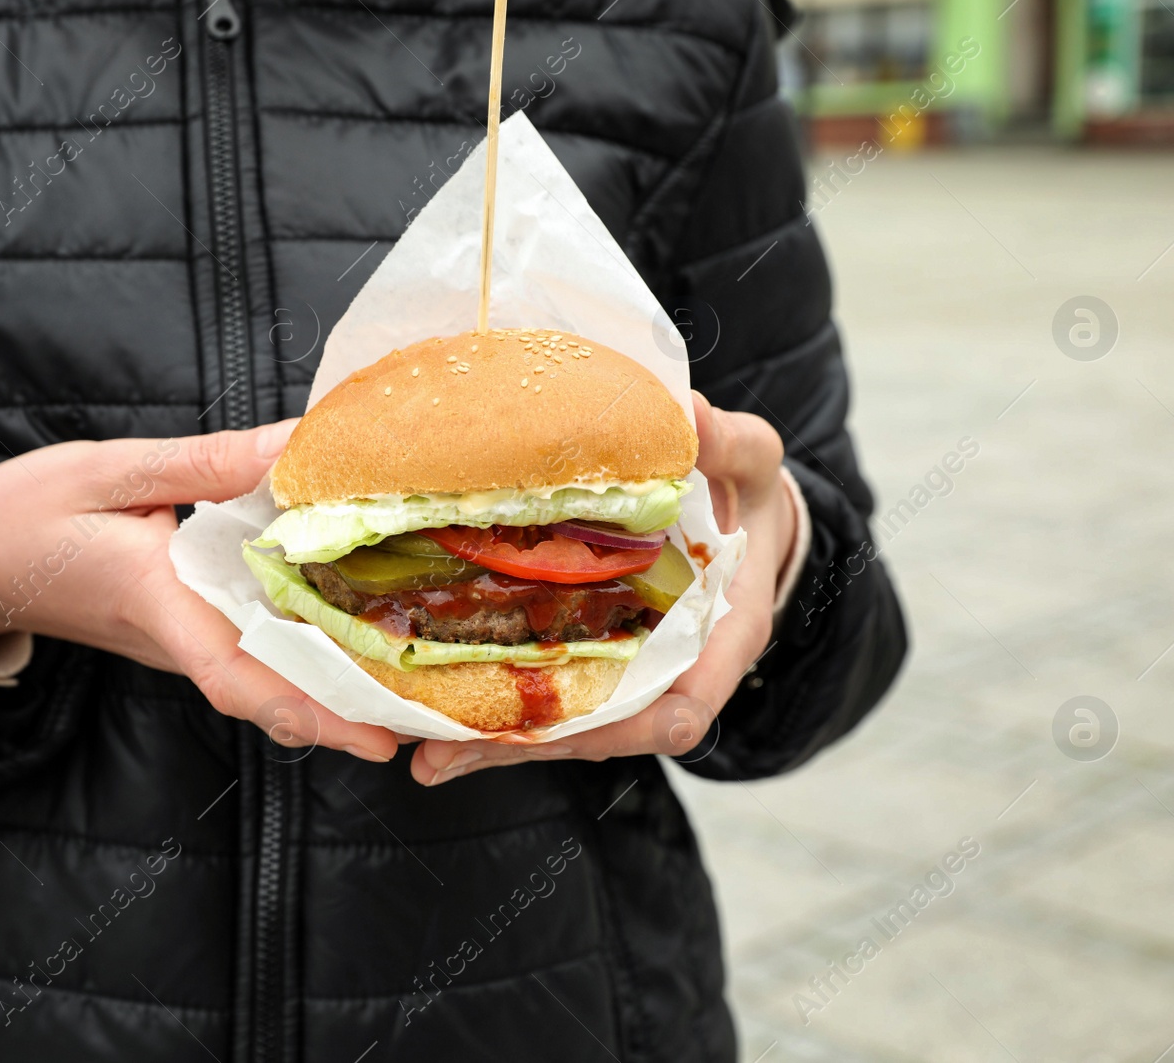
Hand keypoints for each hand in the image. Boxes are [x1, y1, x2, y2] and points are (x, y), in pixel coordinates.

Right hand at [0, 423, 400, 762]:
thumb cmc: (20, 514)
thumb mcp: (109, 470)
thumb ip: (208, 463)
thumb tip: (299, 445)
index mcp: (159, 602)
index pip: (240, 674)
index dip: (313, 710)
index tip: (380, 736)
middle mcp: (177, 637)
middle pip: (273, 692)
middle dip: (350, 715)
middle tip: (436, 724)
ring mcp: (179, 642)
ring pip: (267, 678)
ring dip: (335, 690)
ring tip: (416, 690)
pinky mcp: (180, 630)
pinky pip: (251, 652)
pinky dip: (304, 654)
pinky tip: (353, 632)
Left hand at [411, 392, 797, 783]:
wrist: (740, 505)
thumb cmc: (747, 488)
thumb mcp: (751, 460)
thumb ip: (728, 445)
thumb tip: (688, 416)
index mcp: (722, 639)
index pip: (681, 711)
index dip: (626, 728)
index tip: (568, 733)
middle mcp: (671, 671)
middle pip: (600, 733)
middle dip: (525, 748)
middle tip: (442, 757)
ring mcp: (626, 667)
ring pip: (564, 724)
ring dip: (495, 741)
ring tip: (422, 754)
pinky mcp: (590, 650)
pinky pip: (544, 687)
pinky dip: (492, 701)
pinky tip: (427, 709)